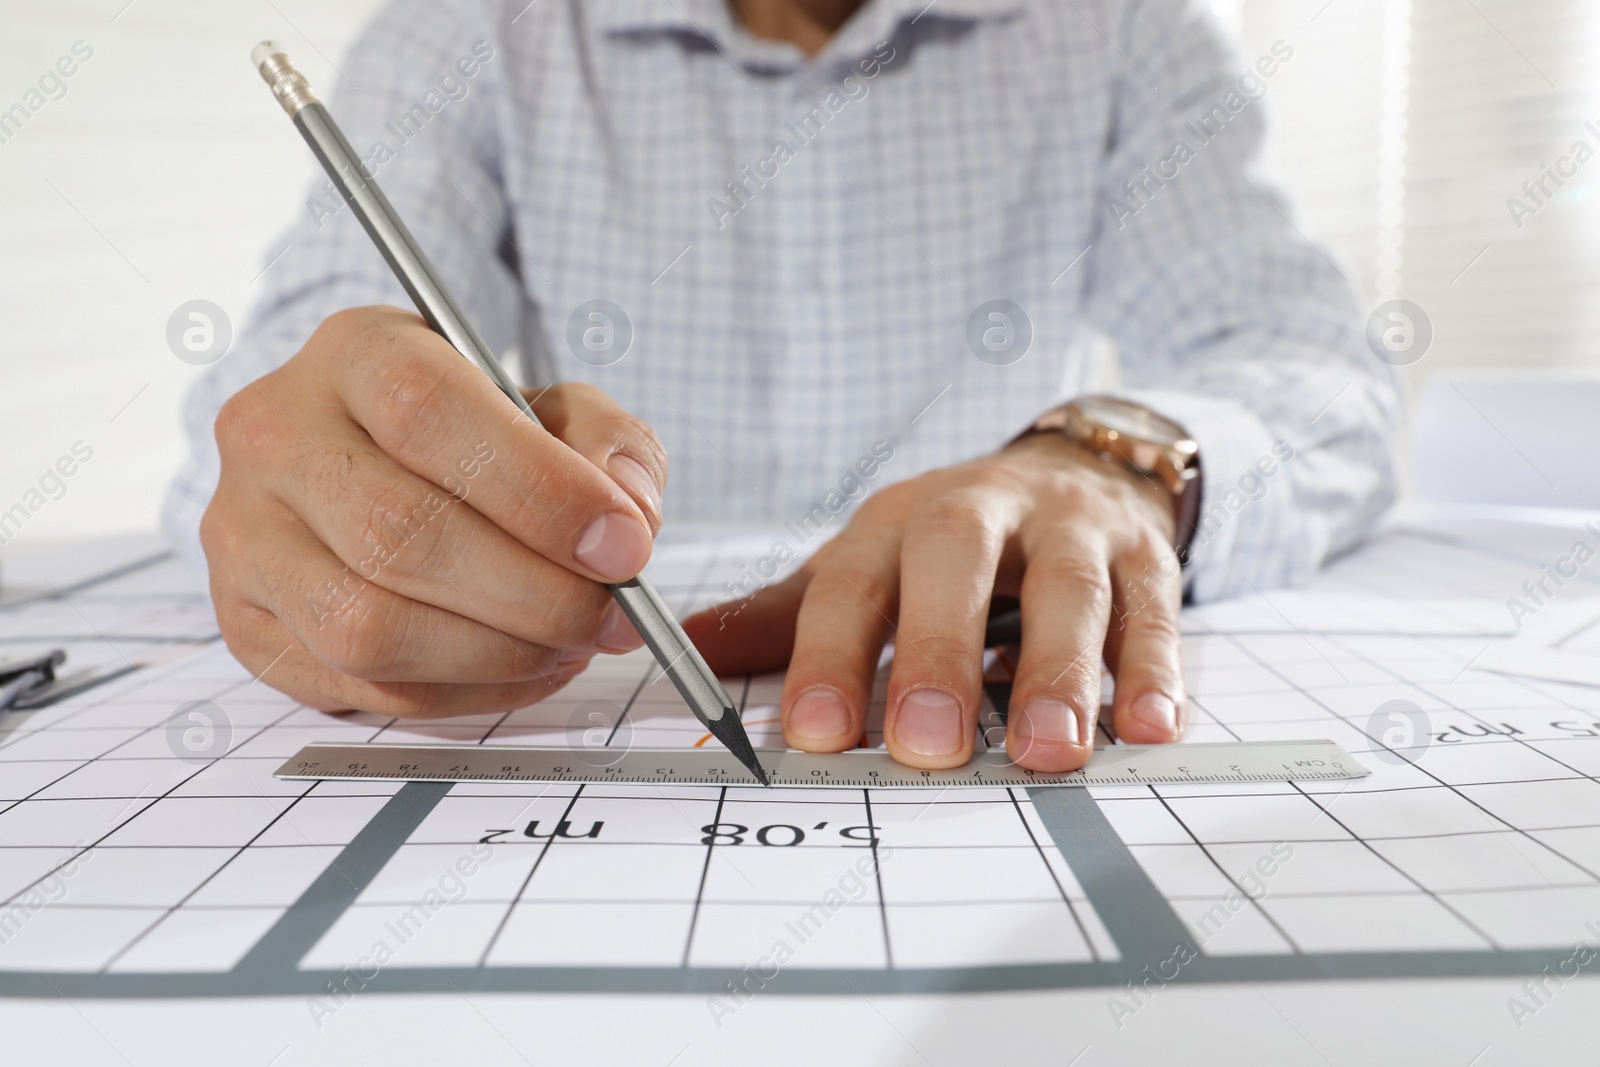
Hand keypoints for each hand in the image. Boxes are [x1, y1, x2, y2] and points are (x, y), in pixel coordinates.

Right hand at [201, 306, 665, 715]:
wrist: (375, 463)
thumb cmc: (476, 436)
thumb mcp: (555, 407)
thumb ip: (607, 444)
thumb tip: (626, 518)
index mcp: (355, 354)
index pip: (427, 411)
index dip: (538, 489)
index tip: (623, 546)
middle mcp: (275, 436)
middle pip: (398, 533)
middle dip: (534, 594)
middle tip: (612, 617)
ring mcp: (244, 535)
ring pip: (368, 627)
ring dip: (498, 655)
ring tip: (569, 644)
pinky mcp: (246, 623)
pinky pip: (359, 686)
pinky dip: (463, 692)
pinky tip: (520, 666)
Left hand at [683, 433, 1184, 770]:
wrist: (1078, 470)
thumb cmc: (951, 544)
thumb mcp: (867, 565)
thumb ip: (785, 620)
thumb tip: (682, 664)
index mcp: (895, 522)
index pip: (852, 582)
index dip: (830, 655)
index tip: (814, 735)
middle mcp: (981, 512)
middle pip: (957, 563)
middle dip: (940, 652)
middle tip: (928, 747)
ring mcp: (1069, 530)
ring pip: (1067, 587)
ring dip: (1060, 670)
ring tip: (1047, 751)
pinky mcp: (1143, 556)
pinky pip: (1154, 609)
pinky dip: (1154, 668)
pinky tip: (1147, 726)